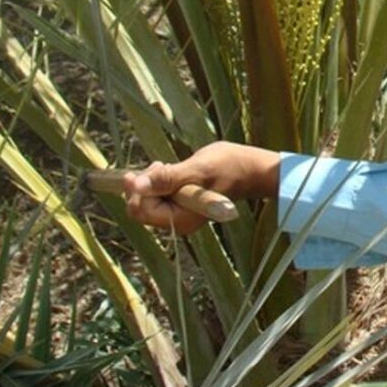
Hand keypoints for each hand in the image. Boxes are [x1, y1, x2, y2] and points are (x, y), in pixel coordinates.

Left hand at [123, 141, 279, 234]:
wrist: (249, 168)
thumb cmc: (228, 168)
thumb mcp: (196, 170)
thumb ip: (167, 179)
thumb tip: (137, 185)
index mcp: (181, 220)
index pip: (142, 210)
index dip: (139, 191)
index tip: (148, 169)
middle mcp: (177, 221)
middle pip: (141, 207)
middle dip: (144, 186)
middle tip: (161, 165)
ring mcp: (179, 213)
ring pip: (148, 200)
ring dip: (152, 181)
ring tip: (170, 166)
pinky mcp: (181, 203)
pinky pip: (158, 196)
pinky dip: (159, 182)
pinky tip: (172, 171)